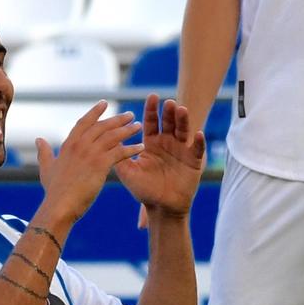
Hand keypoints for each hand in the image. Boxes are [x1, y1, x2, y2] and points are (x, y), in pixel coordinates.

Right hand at [35, 102, 141, 227]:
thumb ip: (44, 152)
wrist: (60, 205)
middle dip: (117, 119)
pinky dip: (131, 148)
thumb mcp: (47, 168)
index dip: (94, 112)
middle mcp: (80, 145)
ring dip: (127, 130)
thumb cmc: (54, 190)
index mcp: (68, 144)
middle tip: (130, 115)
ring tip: (138, 126)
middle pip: (102, 126)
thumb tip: (38, 139)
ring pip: (113, 136)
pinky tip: (141, 147)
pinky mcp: (100, 164)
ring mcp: (90, 153)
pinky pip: (120, 152)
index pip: (84, 122)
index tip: (104, 103)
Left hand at [116, 95, 205, 220]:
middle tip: (168, 102)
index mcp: (152, 143)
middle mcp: (168, 143)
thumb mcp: (128, 172)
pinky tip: (198, 133)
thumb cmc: (144, 190)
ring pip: (183, 131)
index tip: (152, 96)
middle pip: (169, 123)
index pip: (151, 122)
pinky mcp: (194, 161)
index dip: (151, 110)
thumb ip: (119, 156)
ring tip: (182, 110)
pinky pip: (197, 149)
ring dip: (183, 120)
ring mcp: (182, 150)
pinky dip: (199, 142)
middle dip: (168, 112)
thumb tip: (104, 139)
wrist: (162, 208)